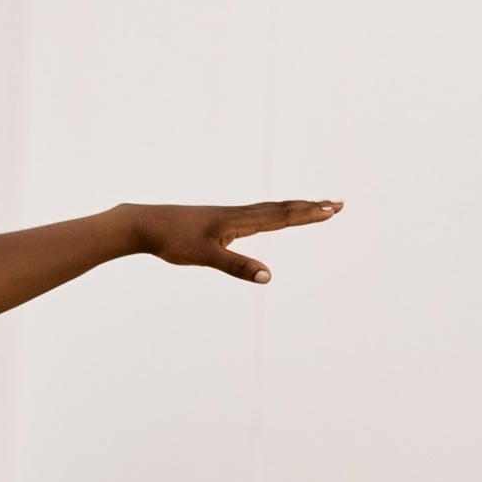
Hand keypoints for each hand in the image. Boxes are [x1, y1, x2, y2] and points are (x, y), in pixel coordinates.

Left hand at [129, 199, 341, 283]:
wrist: (144, 225)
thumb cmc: (172, 240)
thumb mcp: (205, 256)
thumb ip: (237, 266)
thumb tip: (268, 276)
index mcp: (238, 221)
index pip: (281, 216)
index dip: (308, 214)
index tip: (332, 209)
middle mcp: (237, 214)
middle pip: (281, 209)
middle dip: (310, 208)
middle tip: (337, 204)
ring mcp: (227, 217)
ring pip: (268, 211)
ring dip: (293, 209)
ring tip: (312, 206)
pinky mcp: (217, 221)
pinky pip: (252, 216)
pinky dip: (270, 214)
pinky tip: (268, 219)